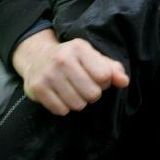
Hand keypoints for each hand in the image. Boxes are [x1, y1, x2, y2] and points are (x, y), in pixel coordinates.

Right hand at [12, 28, 129, 115]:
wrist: (36, 56)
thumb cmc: (71, 58)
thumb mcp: (91, 56)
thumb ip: (111, 68)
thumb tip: (124, 81)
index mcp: (79, 48)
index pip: (104, 76)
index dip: (104, 82)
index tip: (96, 77)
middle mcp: (62, 59)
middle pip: (93, 94)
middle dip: (92, 94)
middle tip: (83, 86)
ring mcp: (48, 74)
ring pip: (78, 105)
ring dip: (78, 102)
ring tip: (72, 90)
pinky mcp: (37, 88)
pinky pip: (61, 110)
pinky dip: (64, 107)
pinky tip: (60, 95)